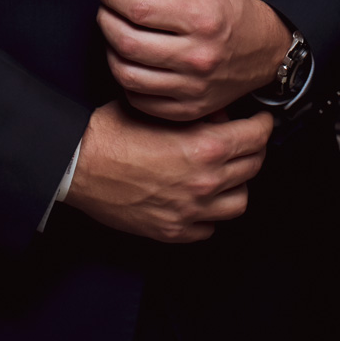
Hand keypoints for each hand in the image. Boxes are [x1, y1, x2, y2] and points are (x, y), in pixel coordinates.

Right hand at [64, 99, 273, 242]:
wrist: (78, 165)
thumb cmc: (110, 134)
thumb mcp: (158, 109)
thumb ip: (194, 113)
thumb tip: (218, 115)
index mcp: (204, 148)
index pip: (255, 136)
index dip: (262, 125)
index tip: (261, 121)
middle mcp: (205, 182)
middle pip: (253, 167)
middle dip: (253, 150)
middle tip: (246, 141)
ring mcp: (191, 211)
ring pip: (238, 202)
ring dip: (237, 185)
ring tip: (226, 173)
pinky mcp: (174, 231)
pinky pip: (209, 227)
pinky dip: (210, 214)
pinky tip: (200, 199)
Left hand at [93, 0, 292, 121]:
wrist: (266, 50)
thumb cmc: (230, 11)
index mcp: (201, 20)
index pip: (138, 7)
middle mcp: (197, 57)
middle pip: (128, 41)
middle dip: (105, 18)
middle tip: (105, 5)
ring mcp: (193, 89)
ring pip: (128, 74)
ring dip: (110, 49)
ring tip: (115, 31)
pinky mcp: (189, 110)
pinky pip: (140, 100)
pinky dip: (125, 79)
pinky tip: (129, 59)